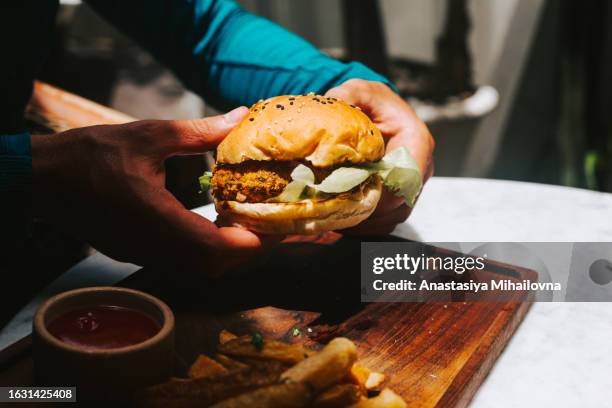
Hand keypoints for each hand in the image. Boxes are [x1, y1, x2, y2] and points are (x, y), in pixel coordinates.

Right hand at [31, 107, 281, 273]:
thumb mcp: (150, 135)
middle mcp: (153, 245)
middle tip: (272, 222)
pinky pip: (183, 261)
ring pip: (200, 268)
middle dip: (249, 249)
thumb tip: (240, 117)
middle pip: (215, 266)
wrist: (43, 179)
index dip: (254, 242)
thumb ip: (200, 132)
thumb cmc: (90, 154)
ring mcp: (144, 253)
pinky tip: (218, 221)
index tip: (279, 226)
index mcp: (156, 218)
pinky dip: (209, 248)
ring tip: (250, 220)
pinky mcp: (137, 252)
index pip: (217, 248)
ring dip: (230, 251)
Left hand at [326, 79, 434, 234]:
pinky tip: (341, 220)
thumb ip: (348, 94)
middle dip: (367, 210)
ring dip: (364, 221)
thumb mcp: (359, 90)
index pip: (407, 178)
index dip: (381, 193)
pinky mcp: (401, 199)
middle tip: (334, 212)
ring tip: (334, 218)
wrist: (377, 111)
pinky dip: (364, 225)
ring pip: (392, 216)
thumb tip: (333, 101)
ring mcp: (413, 187)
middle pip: (399, 203)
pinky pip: (386, 221)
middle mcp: (421, 169)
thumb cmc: (371, 101)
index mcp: (417, 142)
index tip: (351, 197)